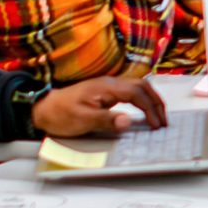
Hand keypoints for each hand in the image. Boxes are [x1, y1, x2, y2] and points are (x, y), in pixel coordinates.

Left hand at [32, 75, 167, 136]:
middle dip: (156, 102)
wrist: (43, 108)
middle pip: (142, 85)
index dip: (150, 108)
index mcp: (106, 88)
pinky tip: (142, 111)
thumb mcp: (82, 120)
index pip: (137, 93)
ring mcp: (107, 87)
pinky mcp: (104, 92)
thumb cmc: (60, 114)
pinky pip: (130, 91)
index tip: (156, 124)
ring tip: (158, 116)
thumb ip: (106, 119)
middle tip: (164, 120)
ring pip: (137, 86)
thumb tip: (128, 121)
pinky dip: (141, 100)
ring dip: (150, 99)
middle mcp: (109, 83)